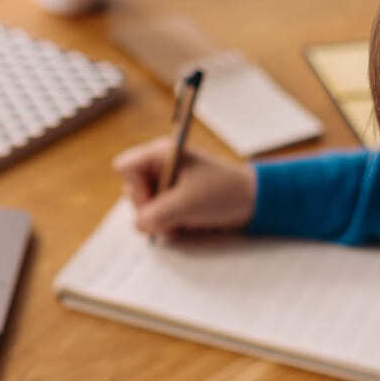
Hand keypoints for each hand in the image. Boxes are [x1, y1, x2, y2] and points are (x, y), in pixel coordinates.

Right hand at [112, 138, 257, 237]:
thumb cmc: (223, 193)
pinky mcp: (175, 201)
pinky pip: (158, 217)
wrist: (254, 203)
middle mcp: (161, 167)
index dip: (135, 188)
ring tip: (182, 223)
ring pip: (145, 208)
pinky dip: (169, 226)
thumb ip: (156, 215)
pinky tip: (186, 226)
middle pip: (132, 191)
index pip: (125, 168)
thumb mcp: (186, 205)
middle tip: (172, 217)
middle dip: (150, 210)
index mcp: (162, 154)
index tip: (157, 200)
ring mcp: (168, 185)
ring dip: (160, 221)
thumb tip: (138, 225)